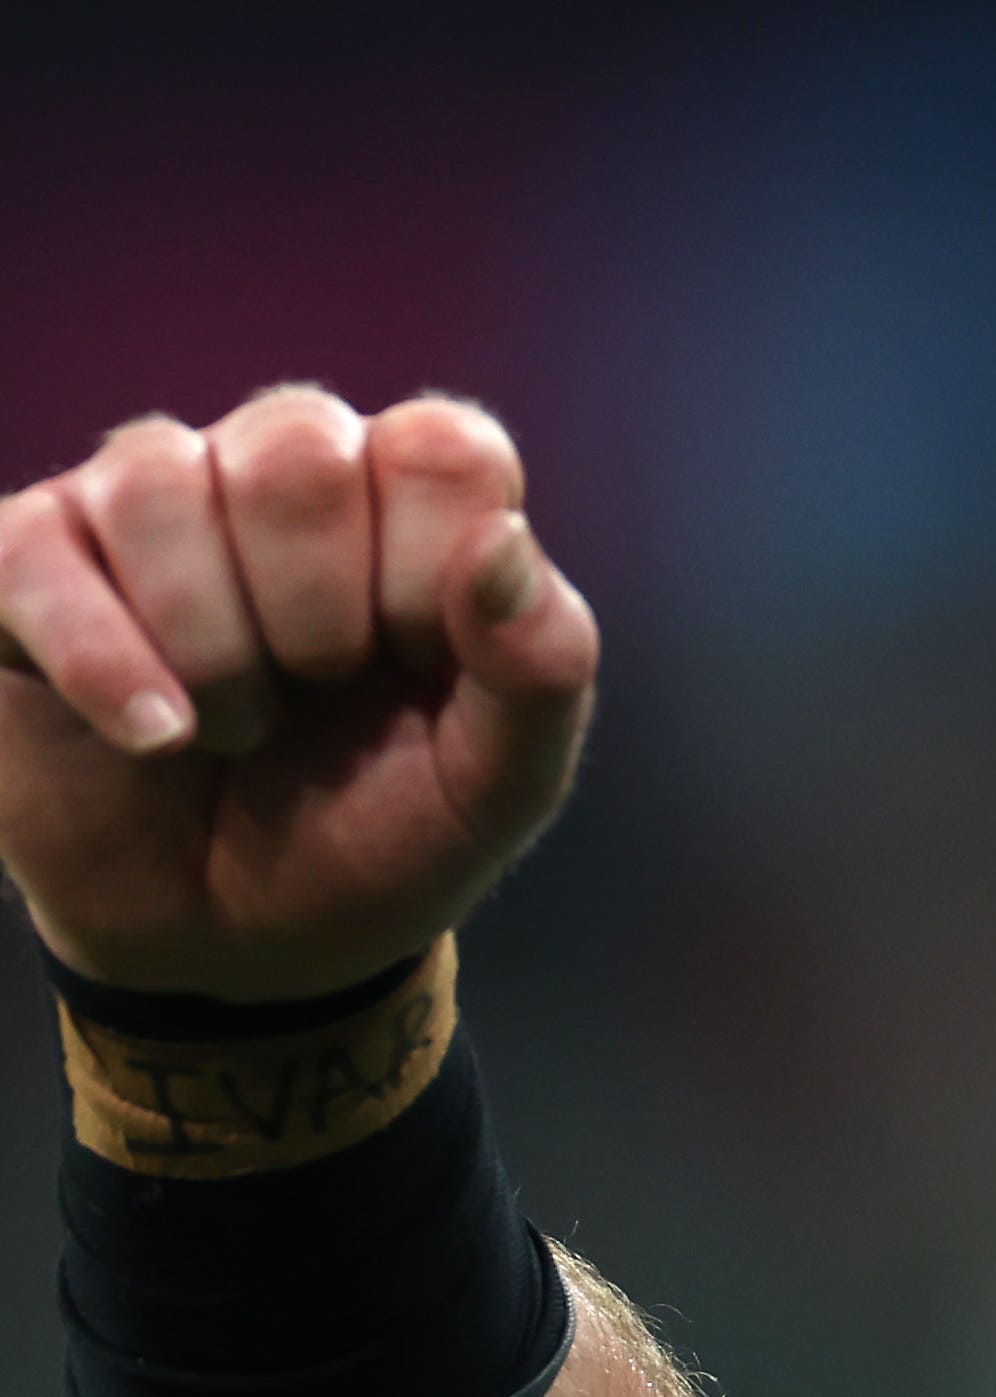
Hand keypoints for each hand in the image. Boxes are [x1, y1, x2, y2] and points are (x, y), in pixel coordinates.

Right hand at [0, 390, 599, 1001]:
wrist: (243, 947)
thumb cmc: (377, 836)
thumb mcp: (498, 784)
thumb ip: (543, 668)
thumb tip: (503, 542)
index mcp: (409, 501)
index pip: (440, 449)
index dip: (430, 577)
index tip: (413, 666)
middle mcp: (273, 468)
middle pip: (297, 449)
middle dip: (319, 612)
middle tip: (314, 694)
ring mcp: (140, 503)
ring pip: (159, 480)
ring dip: (214, 647)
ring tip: (233, 725)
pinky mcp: (25, 562)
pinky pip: (39, 556)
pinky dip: (104, 661)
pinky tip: (157, 736)